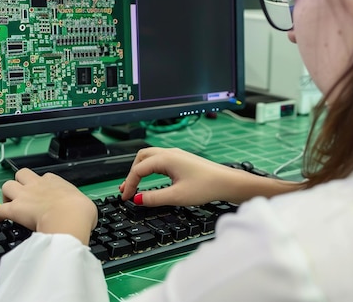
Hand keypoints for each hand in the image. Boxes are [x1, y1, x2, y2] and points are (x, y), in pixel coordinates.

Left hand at [0, 168, 96, 245]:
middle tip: (23, 195)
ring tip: (10, 205)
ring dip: (7, 195)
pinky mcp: (14, 209)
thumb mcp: (86, 204)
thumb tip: (82, 214)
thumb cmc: (80, 211)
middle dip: (20, 182)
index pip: (45, 177)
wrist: (69, 217)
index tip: (45, 196)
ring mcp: (24, 196)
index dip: (43, 185)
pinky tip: (1, 222)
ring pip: (7, 186)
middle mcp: (37, 184)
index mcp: (55, 182)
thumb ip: (79, 205)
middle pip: (21, 173)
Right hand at [119, 147, 251, 205]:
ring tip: (135, 185)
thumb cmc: (206, 187)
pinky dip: (150, 169)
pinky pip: (160, 160)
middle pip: (141, 157)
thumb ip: (154, 198)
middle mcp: (170, 153)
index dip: (129, 184)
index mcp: (166, 159)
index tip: (125, 198)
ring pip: (150, 157)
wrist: (226, 182)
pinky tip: (151, 179)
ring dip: (140, 170)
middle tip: (127, 189)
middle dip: (132, 173)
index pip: (138, 169)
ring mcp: (176, 155)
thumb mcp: (177, 196)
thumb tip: (138, 199)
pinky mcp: (182, 160)